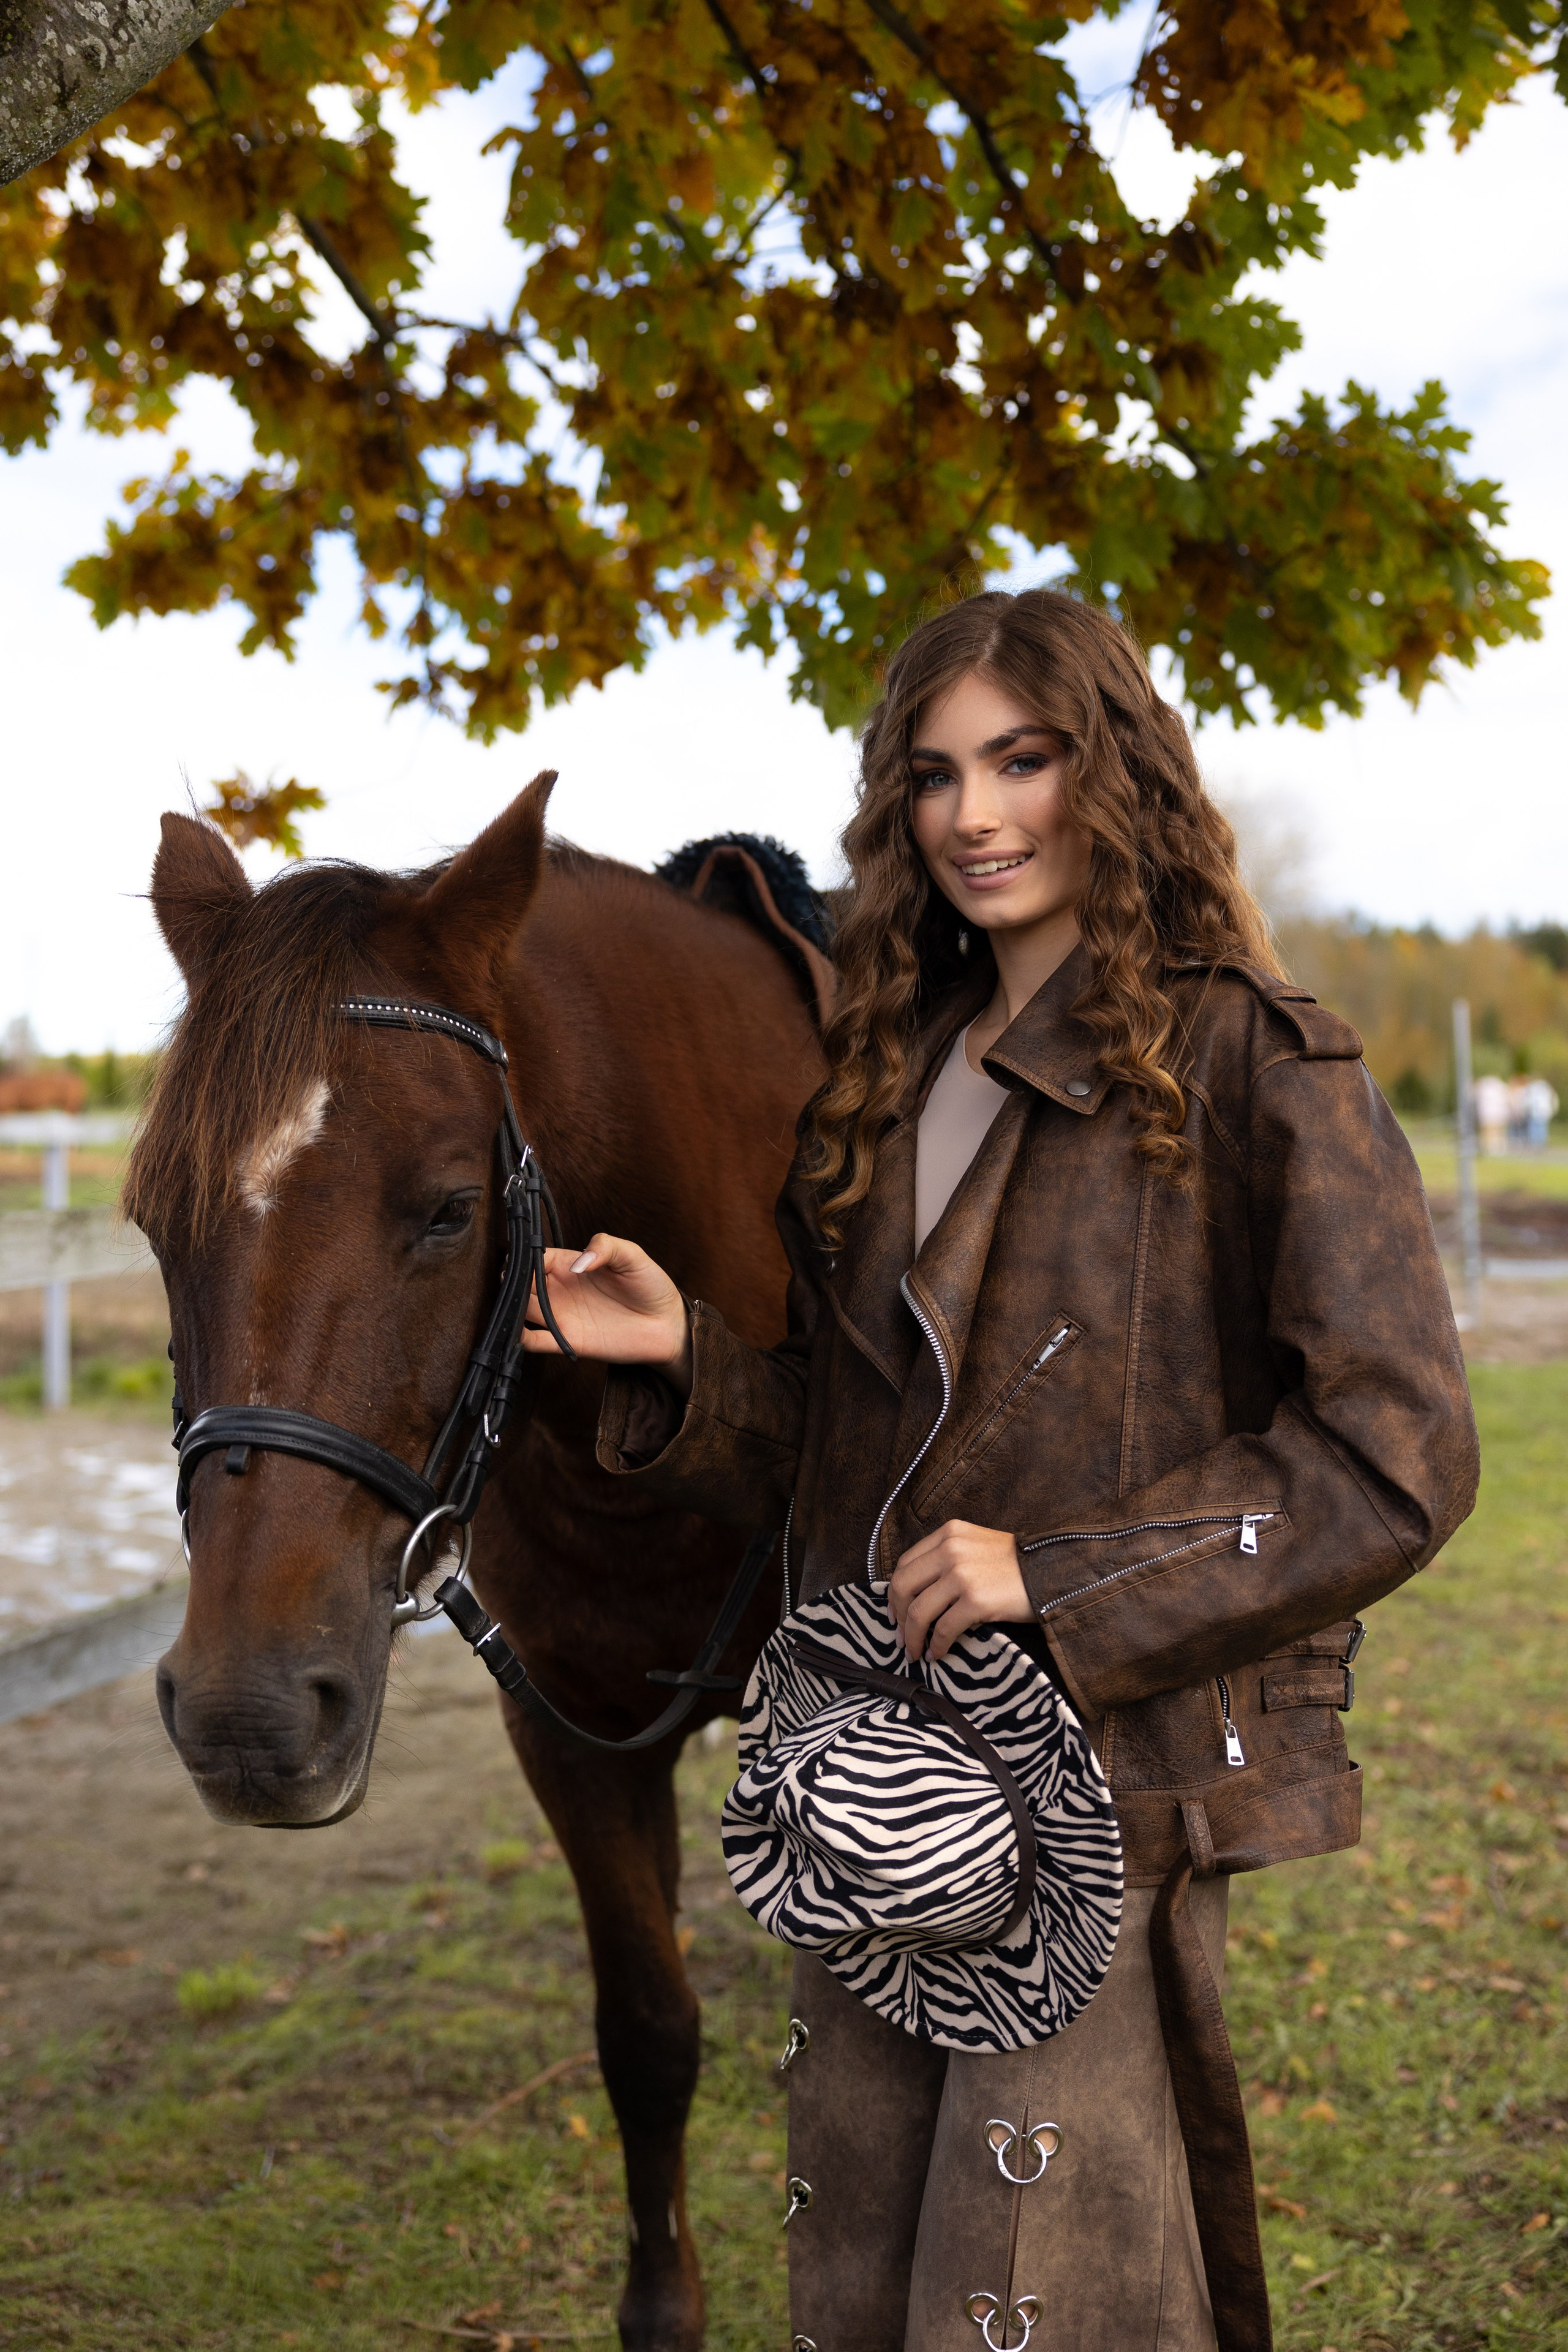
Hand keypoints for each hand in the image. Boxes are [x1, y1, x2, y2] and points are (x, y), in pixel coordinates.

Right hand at [519, 1233, 692, 1394]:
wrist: (668, 1324)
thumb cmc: (651, 1285)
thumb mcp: (632, 1254)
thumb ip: (605, 1246)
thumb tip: (579, 1262)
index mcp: (571, 1264)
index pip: (535, 1258)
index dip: (524, 1258)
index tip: (520, 1262)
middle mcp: (561, 1290)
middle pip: (522, 1284)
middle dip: (511, 1283)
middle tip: (510, 1285)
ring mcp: (562, 1316)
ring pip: (522, 1311)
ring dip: (511, 1308)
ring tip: (511, 1305)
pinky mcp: (568, 1341)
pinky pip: (535, 1342)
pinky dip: (519, 1339)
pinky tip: (516, 1332)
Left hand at [888, 1519, 1032, 1661]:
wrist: (1054, 1571)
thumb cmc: (1016, 1565)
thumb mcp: (976, 1546)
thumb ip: (947, 1558)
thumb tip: (919, 1594)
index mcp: (949, 1534)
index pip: (905, 1564)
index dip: (895, 1593)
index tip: (896, 1613)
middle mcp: (951, 1550)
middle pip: (903, 1586)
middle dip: (898, 1616)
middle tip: (900, 1637)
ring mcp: (962, 1575)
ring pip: (919, 1611)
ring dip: (913, 1637)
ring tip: (915, 1651)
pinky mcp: (976, 1600)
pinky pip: (943, 1629)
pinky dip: (936, 1646)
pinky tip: (938, 1654)